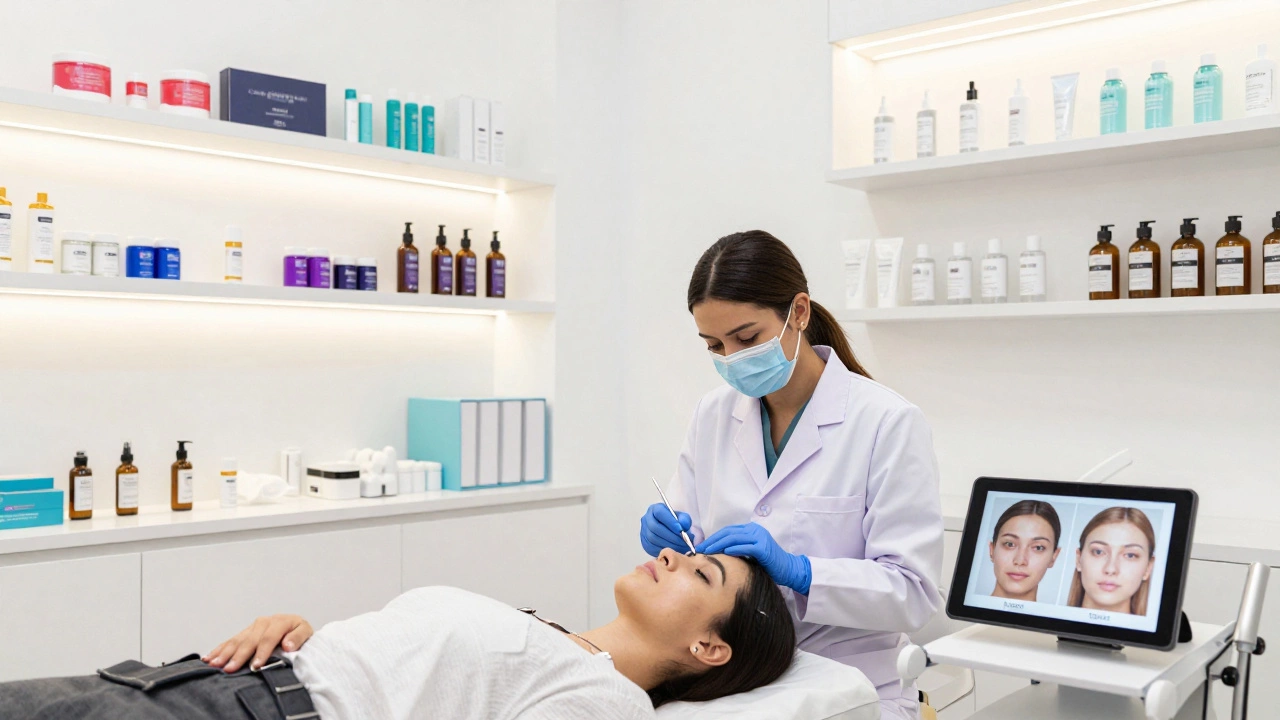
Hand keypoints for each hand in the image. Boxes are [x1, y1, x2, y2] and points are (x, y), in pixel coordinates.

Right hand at [204, 614, 313, 672]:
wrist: (296, 628)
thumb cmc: (300, 635)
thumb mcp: (307, 634)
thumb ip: (298, 638)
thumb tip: (287, 645)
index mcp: (281, 622)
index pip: (269, 638)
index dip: (262, 652)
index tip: (256, 666)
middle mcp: (265, 622)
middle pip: (250, 640)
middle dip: (239, 655)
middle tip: (230, 668)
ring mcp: (253, 627)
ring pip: (237, 640)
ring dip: (225, 653)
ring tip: (214, 664)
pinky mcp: (246, 632)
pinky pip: (231, 641)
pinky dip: (219, 650)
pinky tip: (208, 658)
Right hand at [640, 502, 692, 556]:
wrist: (670, 530)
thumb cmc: (675, 522)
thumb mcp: (682, 517)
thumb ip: (684, 519)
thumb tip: (684, 526)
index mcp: (654, 509)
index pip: (659, 513)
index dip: (670, 522)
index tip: (681, 530)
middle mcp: (646, 519)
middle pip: (655, 527)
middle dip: (671, 536)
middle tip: (684, 541)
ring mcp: (644, 532)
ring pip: (654, 539)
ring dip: (670, 544)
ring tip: (682, 546)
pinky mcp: (645, 543)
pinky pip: (653, 548)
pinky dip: (665, 550)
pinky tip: (675, 550)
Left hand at [697, 522, 811, 594]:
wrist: (788, 569)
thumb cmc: (768, 564)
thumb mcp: (750, 553)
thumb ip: (738, 548)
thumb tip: (716, 552)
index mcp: (751, 530)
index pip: (728, 531)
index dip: (714, 537)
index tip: (702, 546)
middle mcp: (755, 530)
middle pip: (728, 533)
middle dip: (712, 541)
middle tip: (700, 549)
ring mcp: (760, 537)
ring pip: (734, 538)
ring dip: (718, 545)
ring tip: (707, 552)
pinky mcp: (763, 548)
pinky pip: (745, 547)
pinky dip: (734, 549)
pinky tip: (724, 553)